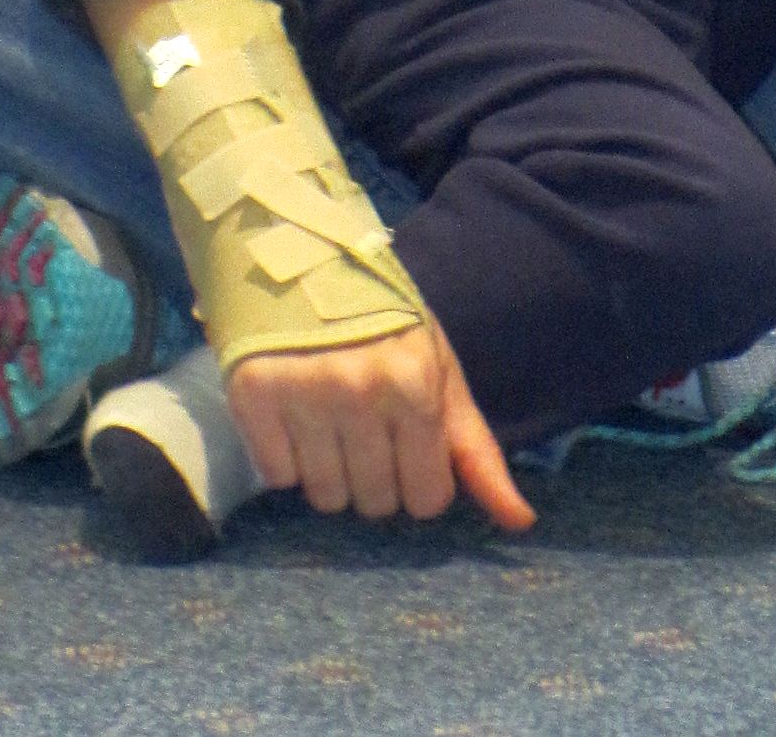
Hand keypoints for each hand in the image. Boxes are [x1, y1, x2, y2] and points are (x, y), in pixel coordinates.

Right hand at [225, 317, 534, 532]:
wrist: (300, 253)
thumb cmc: (381, 319)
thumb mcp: (439, 368)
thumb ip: (476, 449)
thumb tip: (522, 521)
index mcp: (415, 382)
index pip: (428, 499)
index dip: (419, 479)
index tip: (406, 444)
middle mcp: (360, 390)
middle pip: (375, 503)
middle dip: (374, 476)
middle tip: (364, 427)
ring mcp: (303, 392)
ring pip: (326, 497)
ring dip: (329, 472)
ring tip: (328, 420)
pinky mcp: (253, 395)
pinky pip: (278, 477)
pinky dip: (286, 458)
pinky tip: (293, 415)